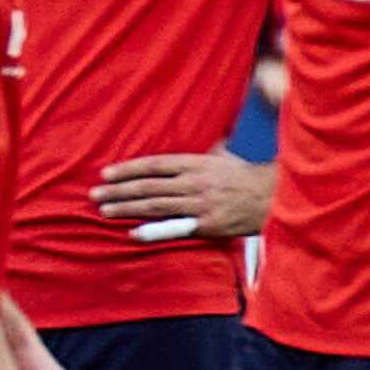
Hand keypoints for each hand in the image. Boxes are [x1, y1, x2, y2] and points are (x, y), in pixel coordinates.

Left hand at [91, 149, 272, 238]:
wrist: (276, 197)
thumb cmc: (247, 176)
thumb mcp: (224, 155)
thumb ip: (202, 149)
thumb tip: (194, 137)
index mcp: (197, 164)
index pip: (155, 165)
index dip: (129, 169)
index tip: (106, 173)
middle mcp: (194, 183)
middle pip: (149, 187)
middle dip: (119, 190)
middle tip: (94, 194)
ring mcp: (200, 205)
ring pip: (156, 207)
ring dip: (127, 209)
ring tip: (104, 210)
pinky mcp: (207, 226)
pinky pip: (176, 228)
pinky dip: (154, 230)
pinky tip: (132, 233)